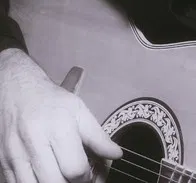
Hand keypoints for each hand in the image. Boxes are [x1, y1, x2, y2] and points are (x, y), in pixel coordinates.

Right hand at [0, 49, 121, 182]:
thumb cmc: (51, 100)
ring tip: (61, 176)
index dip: (87, 177)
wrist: (17, 90)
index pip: (75, 169)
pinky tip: (44, 177)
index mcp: (58, 127)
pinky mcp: (3, 162)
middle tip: (76, 177)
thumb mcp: (78, 110)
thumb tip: (116, 155)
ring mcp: (15, 155)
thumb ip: (97, 136)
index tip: (90, 172)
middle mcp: (34, 142)